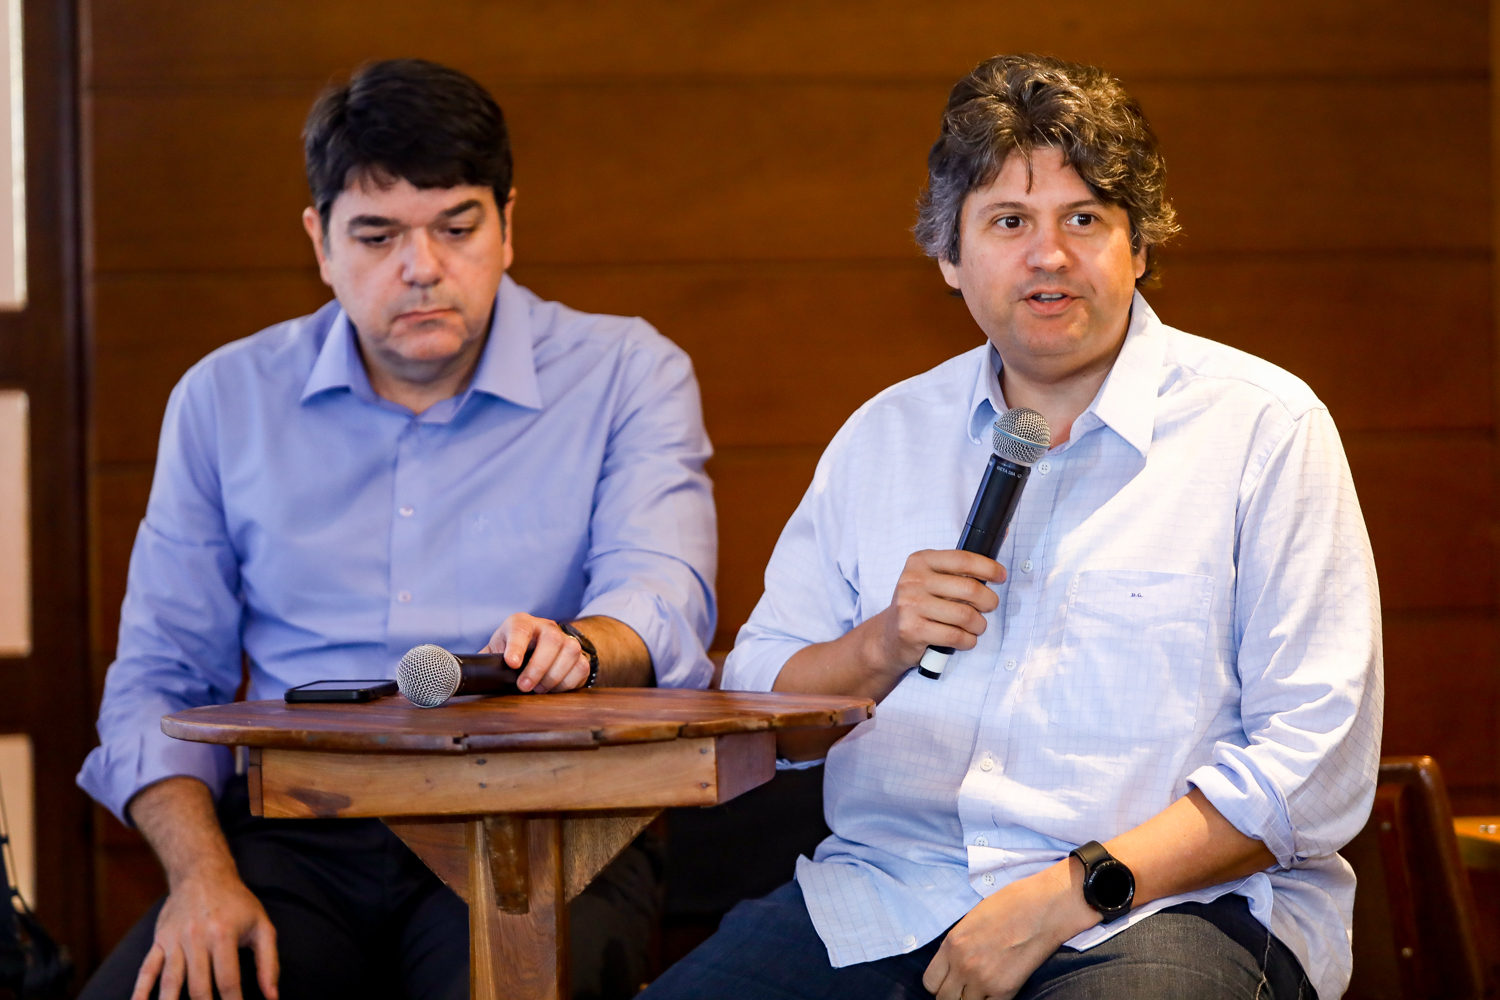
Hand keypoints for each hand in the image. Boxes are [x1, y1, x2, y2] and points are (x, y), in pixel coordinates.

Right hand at [131, 867, 277, 999]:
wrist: (202, 873)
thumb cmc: (237, 903)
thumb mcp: (262, 926)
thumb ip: (269, 963)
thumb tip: (273, 997)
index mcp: (224, 935)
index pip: (228, 982)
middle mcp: (196, 939)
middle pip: (198, 989)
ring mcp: (174, 941)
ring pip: (170, 983)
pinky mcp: (159, 942)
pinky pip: (147, 970)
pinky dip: (140, 992)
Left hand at [482, 613, 589, 692]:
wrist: (536, 651)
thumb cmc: (509, 655)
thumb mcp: (493, 654)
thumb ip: (483, 663)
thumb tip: (463, 678)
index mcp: (520, 623)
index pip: (520, 628)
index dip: (516, 646)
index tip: (512, 664)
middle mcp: (545, 627)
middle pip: (551, 639)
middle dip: (538, 667)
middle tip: (525, 686)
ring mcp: (565, 640)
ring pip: (570, 651)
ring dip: (554, 676)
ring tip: (539, 689)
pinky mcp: (579, 656)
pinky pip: (581, 666)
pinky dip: (567, 682)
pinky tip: (553, 689)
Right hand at [869, 549, 1003, 676]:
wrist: (888, 636)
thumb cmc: (919, 606)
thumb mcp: (930, 580)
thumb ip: (956, 571)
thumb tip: (996, 566)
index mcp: (920, 561)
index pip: (962, 559)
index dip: (988, 568)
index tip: (1001, 576)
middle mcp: (912, 580)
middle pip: (969, 589)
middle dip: (989, 601)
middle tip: (989, 607)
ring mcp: (910, 606)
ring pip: (965, 616)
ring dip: (979, 625)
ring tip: (977, 627)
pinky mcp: (913, 630)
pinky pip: (956, 636)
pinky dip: (968, 641)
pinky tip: (965, 639)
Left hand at [922, 860, 1093, 999]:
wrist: (1043, 908)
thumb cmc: (1011, 905)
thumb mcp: (972, 919)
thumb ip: (959, 944)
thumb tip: (953, 962)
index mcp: (952, 943)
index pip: (929, 981)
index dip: (939, 983)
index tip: (949, 981)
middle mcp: (963, 964)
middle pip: (944, 999)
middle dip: (953, 994)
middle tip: (965, 987)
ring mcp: (983, 980)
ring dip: (972, 999)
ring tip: (983, 988)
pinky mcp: (1005, 990)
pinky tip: (998, 989)